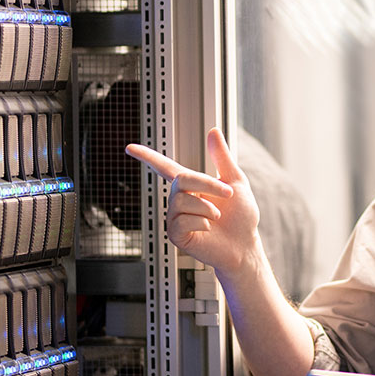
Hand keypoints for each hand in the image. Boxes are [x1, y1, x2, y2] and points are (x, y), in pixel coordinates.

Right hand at [125, 128, 260, 275]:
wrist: (244, 245)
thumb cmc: (241, 217)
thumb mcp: (235, 181)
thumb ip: (222, 157)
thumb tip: (214, 131)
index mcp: (192, 186)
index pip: (164, 167)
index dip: (147, 157)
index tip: (130, 148)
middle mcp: (180, 200)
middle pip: (181, 180)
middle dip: (208, 184)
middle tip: (228, 194)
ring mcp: (176, 218)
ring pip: (182, 201)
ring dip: (207, 207)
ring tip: (217, 216)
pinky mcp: (177, 235)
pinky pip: (181, 221)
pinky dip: (201, 222)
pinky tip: (207, 228)